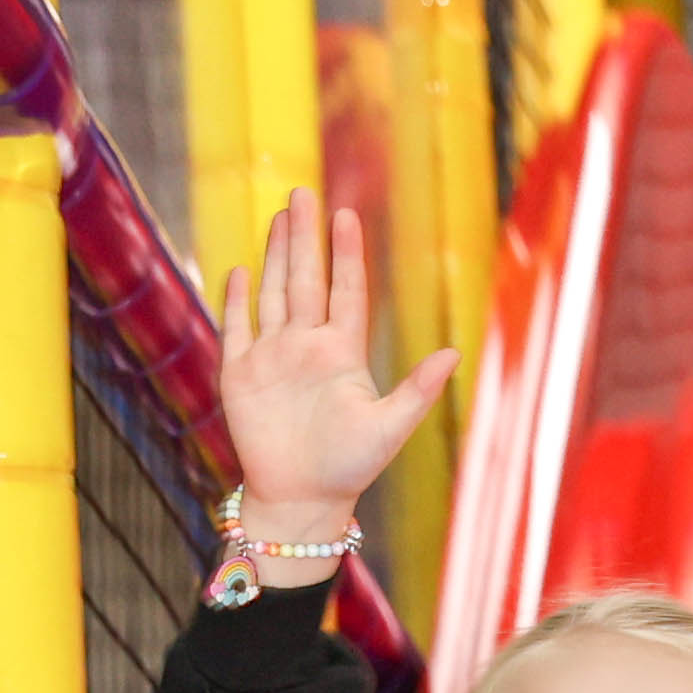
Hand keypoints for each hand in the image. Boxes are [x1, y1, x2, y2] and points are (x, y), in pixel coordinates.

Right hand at [217, 188, 457, 557]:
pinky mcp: (239, 375)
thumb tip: (455, 355)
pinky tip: (240, 269)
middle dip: (303, 237)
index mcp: (342, 354)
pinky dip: (236, 299)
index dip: (345, 254)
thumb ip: (417, 390)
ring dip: (274, 256)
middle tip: (303, 193)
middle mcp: (306, 347)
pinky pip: (237, 327)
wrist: (301, 499)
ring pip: (273, 293)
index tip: (346, 215)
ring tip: (278, 217)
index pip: (345, 291)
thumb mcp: (390, 428)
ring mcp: (271, 358)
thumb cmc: (348, 468)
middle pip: (304, 280)